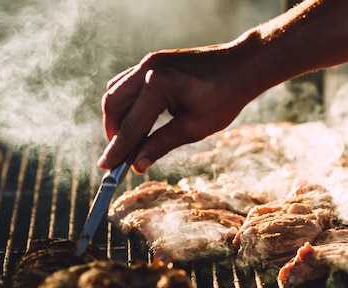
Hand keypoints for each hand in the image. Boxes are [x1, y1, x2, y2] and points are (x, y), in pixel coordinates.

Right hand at [99, 45, 257, 173]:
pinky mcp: (153, 61)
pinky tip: (136, 119)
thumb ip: (161, 144)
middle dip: (113, 132)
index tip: (105, 167)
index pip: (131, 125)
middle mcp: (148, 69)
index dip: (117, 149)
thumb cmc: (225, 97)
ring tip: (128, 139)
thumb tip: (137, 164)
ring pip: (115, 91)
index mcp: (159, 86)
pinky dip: (125, 102)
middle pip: (113, 104)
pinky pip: (126, 82)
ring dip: (116, 116)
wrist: (242, 65)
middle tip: (119, 155)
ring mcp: (149, 62)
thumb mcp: (194, 127)